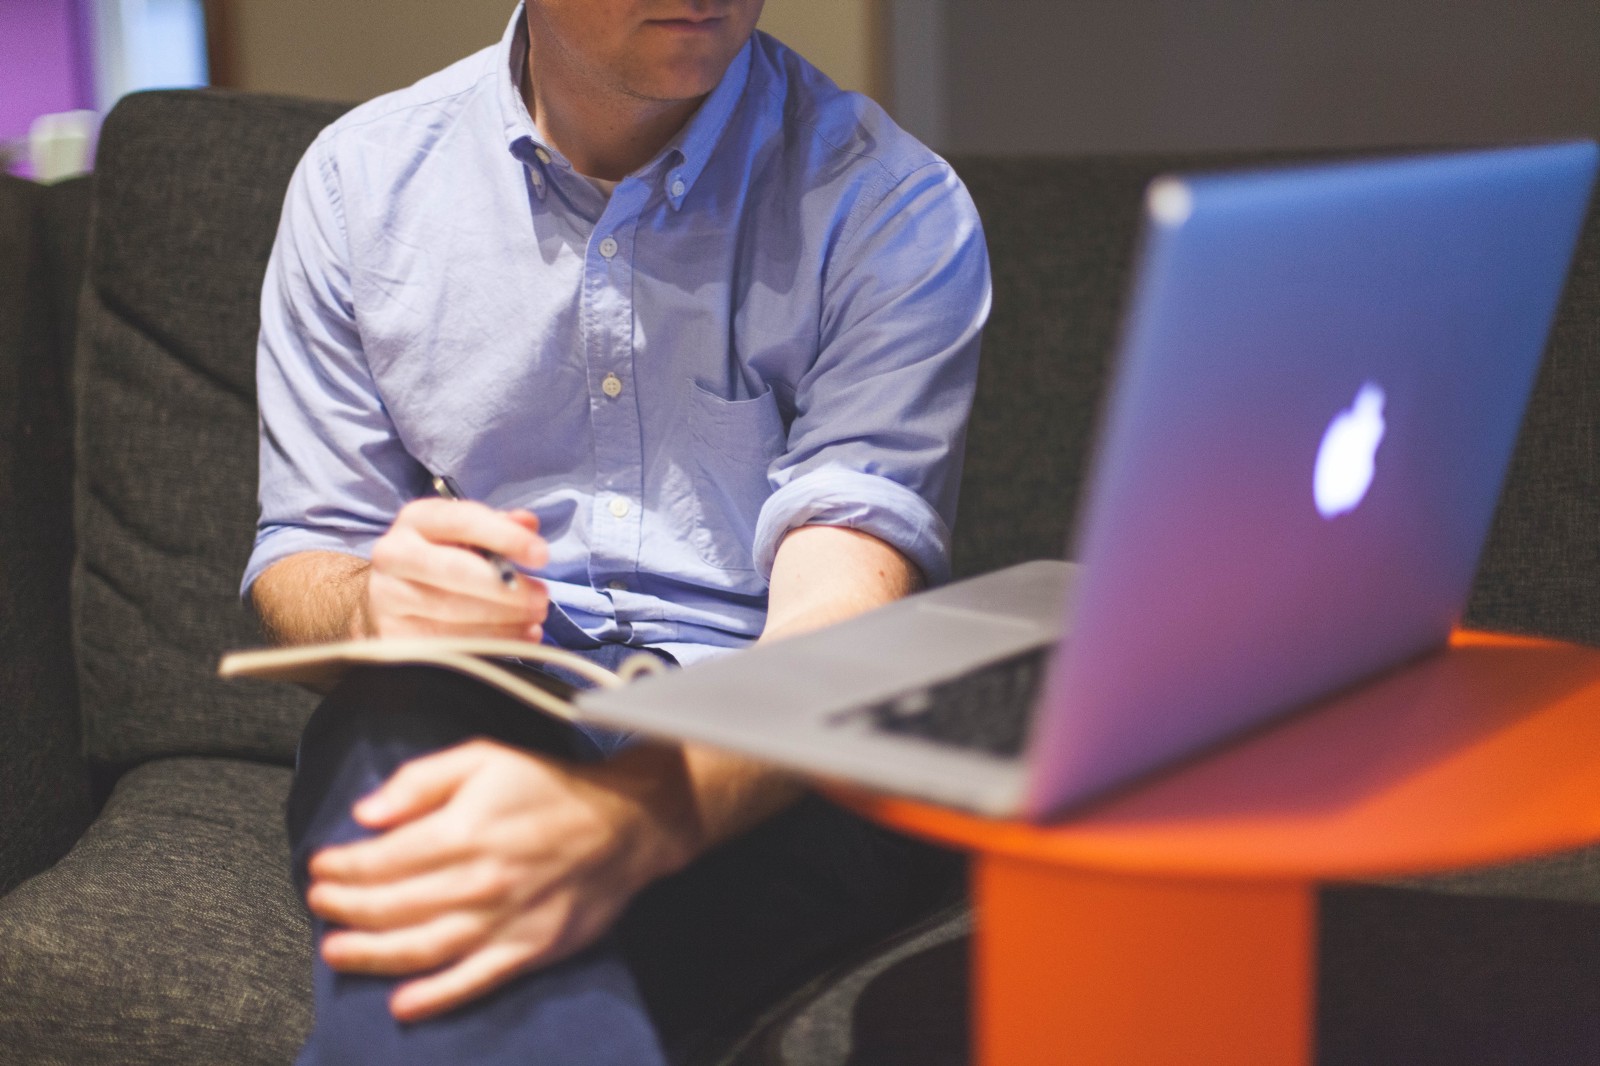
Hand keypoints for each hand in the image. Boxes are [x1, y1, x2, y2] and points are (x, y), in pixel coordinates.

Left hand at [304, 739, 699, 1021]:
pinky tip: (402, 1004)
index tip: (320, 866)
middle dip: (344, 908)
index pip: (380, 861)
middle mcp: (477, 882)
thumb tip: (365, 813)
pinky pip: (471, 982)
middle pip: (390, 908)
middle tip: (319, 904)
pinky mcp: (528, 950)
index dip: (341, 867)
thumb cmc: (551, 787)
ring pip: (419, 950)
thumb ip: (420, 781)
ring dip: (370, 955)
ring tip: (336, 951)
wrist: (626, 823)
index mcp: (462, 832)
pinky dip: (433, 998)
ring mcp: (502, 922)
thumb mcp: (484, 757)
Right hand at [362, 498, 549, 639]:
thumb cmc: (442, 556)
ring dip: (504, 619)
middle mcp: (394, 554)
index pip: (462, 521)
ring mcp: (389, 598)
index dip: (505, 537)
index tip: (542, 556)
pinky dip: (490, 643)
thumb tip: (529, 523)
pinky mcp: (393, 636)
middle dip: (506, 587)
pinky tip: (518, 637)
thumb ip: (499, 526)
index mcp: (417, 519)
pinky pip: (447, 643)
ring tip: (535, 618)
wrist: (391, 594)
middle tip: (542, 598)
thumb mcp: (467, 533)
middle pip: (454, 570)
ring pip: (452, 612)